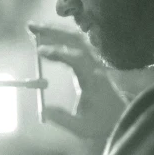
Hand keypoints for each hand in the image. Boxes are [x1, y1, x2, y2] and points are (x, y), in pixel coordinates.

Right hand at [28, 23, 126, 138]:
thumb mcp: (82, 128)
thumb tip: (44, 110)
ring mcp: (95, 62)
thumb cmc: (102, 124)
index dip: (58, 52)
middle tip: (31, 26)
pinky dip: (62, 36)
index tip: (39, 51)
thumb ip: (63, 119)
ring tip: (36, 28)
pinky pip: (78, 43)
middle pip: (77, 40)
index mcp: (93, 80)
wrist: (123, 118)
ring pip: (78, 38)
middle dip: (53, 31)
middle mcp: (96, 66)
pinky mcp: (93, 62)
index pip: (76, 59)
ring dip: (57, 30)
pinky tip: (48, 35)